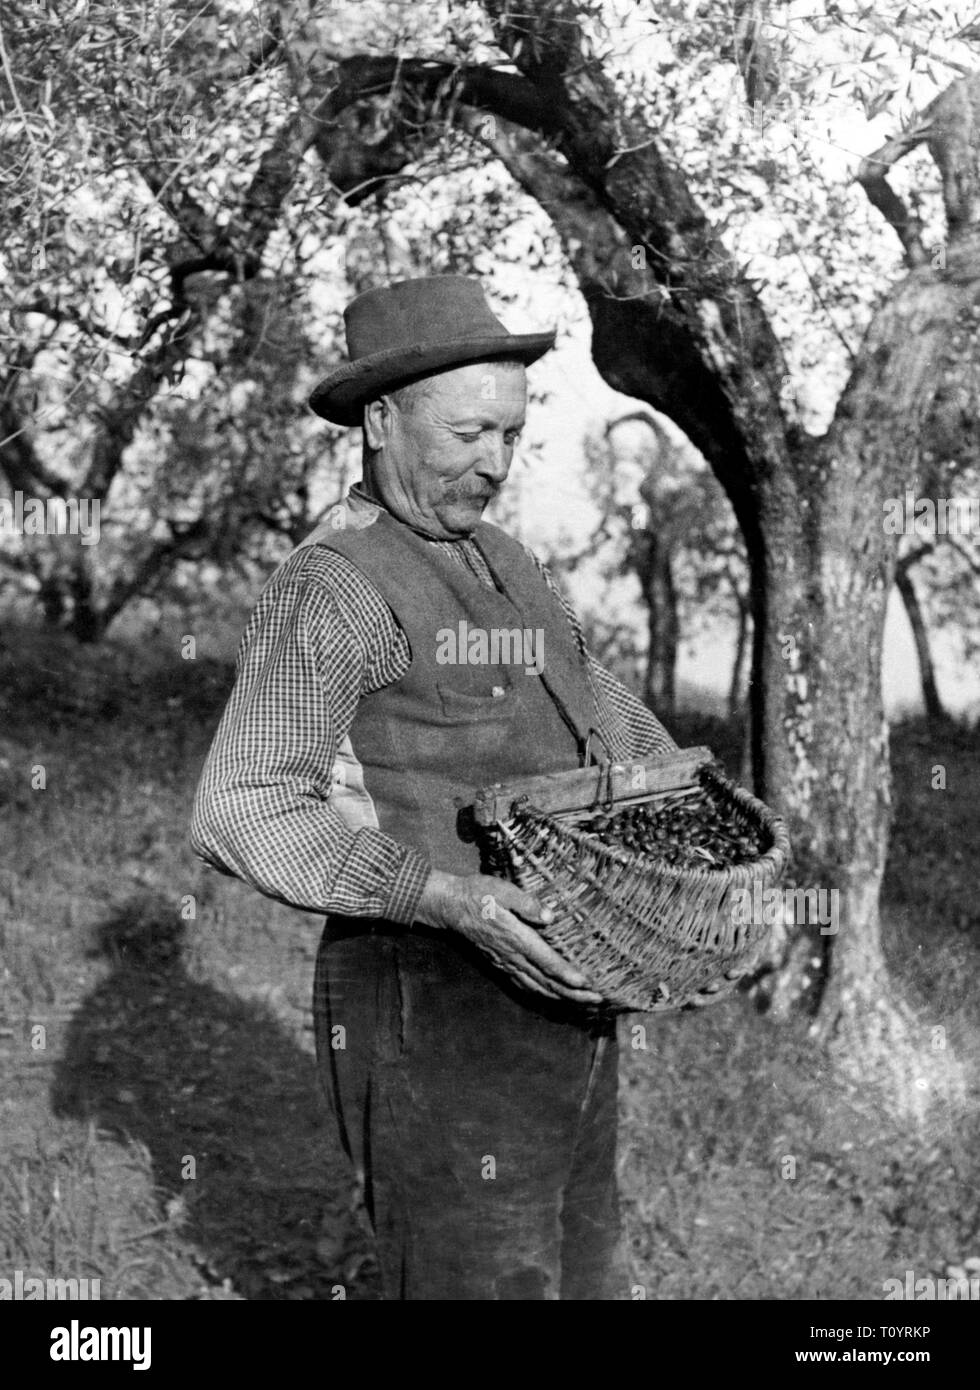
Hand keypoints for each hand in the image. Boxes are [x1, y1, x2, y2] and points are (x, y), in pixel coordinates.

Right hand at [415, 869, 603, 1005]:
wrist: (451, 906)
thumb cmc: (478, 894)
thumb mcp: (502, 890)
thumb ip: (526, 903)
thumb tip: (550, 916)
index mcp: (516, 937)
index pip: (546, 961)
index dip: (567, 975)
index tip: (587, 984)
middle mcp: (513, 955)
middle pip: (547, 980)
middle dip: (574, 993)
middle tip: (598, 1000)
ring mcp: (506, 962)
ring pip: (537, 986)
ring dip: (562, 997)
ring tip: (584, 1003)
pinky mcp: (501, 963)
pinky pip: (524, 984)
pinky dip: (542, 993)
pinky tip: (553, 996)